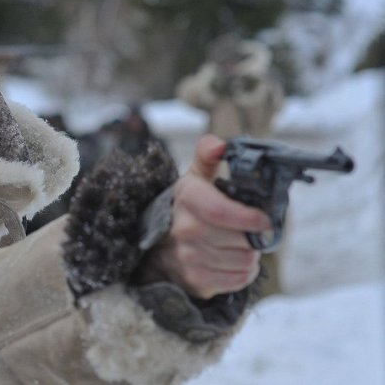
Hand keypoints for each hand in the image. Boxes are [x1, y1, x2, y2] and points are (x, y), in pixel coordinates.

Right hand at [137, 134, 269, 298]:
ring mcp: (187, 257)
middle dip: (253, 236)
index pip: (220, 211)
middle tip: (250, 231)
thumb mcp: (197, 178)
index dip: (249, 217)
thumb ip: (209, 155)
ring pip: (243, 260)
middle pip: (239, 239)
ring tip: (238, 245)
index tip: (264, 219)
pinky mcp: (196, 281)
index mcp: (187, 197)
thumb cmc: (191, 208)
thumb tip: (219, 145)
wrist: (162, 245)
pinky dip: (243, 272)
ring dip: (249, 254)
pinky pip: (238, 279)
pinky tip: (232, 260)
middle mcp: (182, 228)